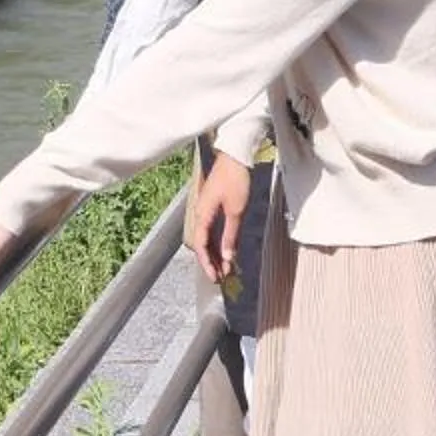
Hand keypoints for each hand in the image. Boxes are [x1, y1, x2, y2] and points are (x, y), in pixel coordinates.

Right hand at [191, 150, 253, 283]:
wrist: (234, 156)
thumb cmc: (235, 180)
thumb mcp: (236, 210)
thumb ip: (230, 235)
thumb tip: (227, 257)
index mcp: (202, 214)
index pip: (200, 245)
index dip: (207, 263)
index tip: (216, 278)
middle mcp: (200, 213)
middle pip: (201, 244)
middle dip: (210, 262)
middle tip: (222, 278)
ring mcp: (205, 209)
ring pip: (206, 238)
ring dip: (214, 253)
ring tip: (225, 269)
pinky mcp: (212, 206)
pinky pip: (211, 229)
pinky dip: (217, 242)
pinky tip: (224, 251)